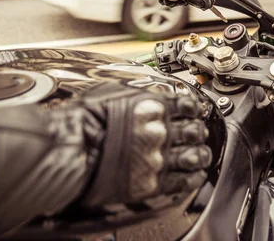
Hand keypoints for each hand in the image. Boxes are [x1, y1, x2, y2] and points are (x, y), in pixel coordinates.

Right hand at [80, 82, 212, 206]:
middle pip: (196, 130)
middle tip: (197, 134)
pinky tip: (195, 175)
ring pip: (196, 156)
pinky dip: (194, 177)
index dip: (194, 108)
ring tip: (200, 155)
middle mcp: (161, 131)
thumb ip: (136, 93)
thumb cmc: (84, 120)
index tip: (194, 112)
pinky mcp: (154, 183)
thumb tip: (144, 92)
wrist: (72, 151)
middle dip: (199, 132)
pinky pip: (185, 181)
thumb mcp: (112, 91)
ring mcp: (159, 157)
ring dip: (201, 155)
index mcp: (153, 106)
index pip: (188, 104)